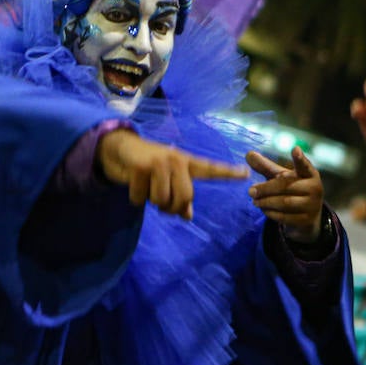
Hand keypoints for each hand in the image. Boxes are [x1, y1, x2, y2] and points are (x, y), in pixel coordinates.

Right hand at [96, 128, 246, 219]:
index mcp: (186, 163)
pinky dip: (135, 198)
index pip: (210, 169)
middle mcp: (176, 160)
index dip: (228, 173)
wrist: (119, 148)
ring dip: (150, 201)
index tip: (245, 174)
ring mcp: (159, 162)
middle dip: (170, 207)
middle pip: (184, 198)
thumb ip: (179, 196)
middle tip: (161, 203)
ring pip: (161, 201)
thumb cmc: (147, 167)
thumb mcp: (166, 180)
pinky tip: (133, 184)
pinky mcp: (142, 167)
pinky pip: (142, 199)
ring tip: (146, 188)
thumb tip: (187, 216)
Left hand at [247, 145, 324, 242]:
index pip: (304, 165)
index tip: (295, 149)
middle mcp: (315, 188)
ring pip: (285, 202)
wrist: (308, 215)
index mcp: (310, 174)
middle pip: (287, 186)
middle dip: (266, 188)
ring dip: (266, 202)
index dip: (300, 158)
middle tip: (250, 191)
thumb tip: (248, 154)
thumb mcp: (282, 177)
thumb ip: (266, 166)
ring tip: (255, 201)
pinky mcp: (306, 220)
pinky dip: (271, 213)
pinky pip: (285, 216)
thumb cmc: (292, 189)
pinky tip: (263, 209)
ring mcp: (312, 205)